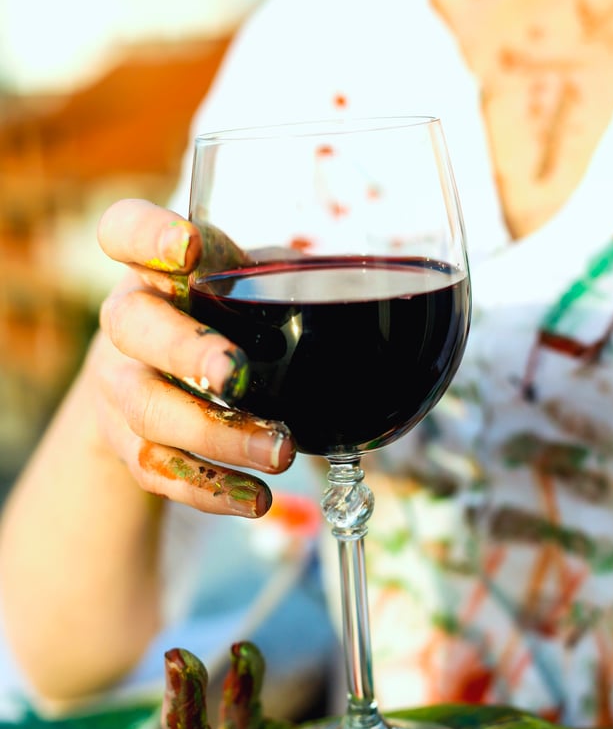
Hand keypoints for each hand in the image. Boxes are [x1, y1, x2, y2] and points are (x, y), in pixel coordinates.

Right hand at [91, 199, 294, 516]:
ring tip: (280, 453)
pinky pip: (159, 471)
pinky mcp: (128, 444)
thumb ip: (286, 284)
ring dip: (218, 435)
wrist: (158, 384)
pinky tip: (256, 499)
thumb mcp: (249, 288)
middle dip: (188, 352)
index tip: (187, 247)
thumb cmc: (224, 321)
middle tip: (237, 374)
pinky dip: (211, 489)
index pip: (123, 230)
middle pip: (132, 328)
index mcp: (157, 268)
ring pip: (149, 410)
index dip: (146, 234)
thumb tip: (375, 299)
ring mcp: (120, 385)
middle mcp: (127, 321)